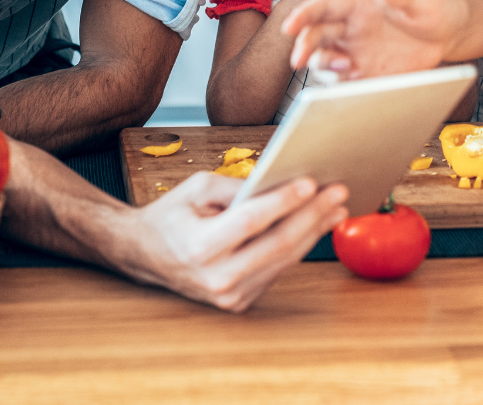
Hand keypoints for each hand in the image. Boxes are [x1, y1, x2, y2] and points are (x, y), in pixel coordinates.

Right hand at [114, 172, 347, 312]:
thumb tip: (281, 181)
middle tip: (338, 192)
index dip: (284, 201)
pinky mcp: (239, 302)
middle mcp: (216, 277)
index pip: (251, 221)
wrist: (145, 256)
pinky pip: (277, 270)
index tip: (311, 182)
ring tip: (336, 207)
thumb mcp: (196, 188)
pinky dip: (299, 246)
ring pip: (285, 260)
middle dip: (313, 214)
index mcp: (200, 246)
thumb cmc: (172, 216)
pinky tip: (315, 226)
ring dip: (315, 231)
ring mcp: (229, 296)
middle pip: (278, 244)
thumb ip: (237, 187)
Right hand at [282, 0, 460, 76]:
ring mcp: (356, 49)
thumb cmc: (432, 9)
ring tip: (347, 69)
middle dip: (304, 47)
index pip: (322, 7)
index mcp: (356, 4)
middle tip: (298, 60)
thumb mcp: (420, 0)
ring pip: (325, 59)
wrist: (447, 32)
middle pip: (316, 36)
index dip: (303, 14)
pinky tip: (358, 80)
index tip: (289, 25)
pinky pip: (345, 80)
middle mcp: (350, 27)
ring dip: (325, 66)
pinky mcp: (366, 70)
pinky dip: (344, 83)